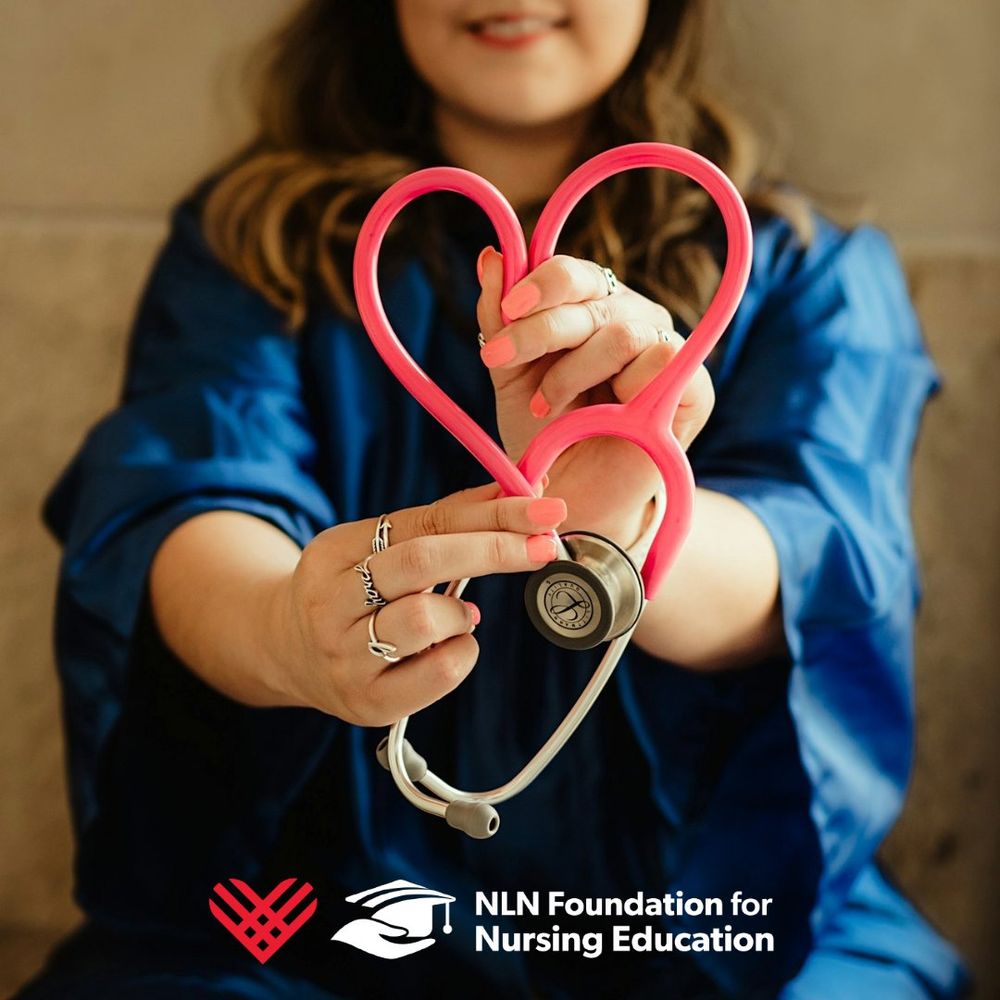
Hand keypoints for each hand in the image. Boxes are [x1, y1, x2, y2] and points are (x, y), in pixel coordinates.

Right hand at [272, 483, 566, 725]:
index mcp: (333, 552)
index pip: (422, 522)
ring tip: (460, 614)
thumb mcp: (378, 547)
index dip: (489, 514)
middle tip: (544, 545)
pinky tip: (451, 646)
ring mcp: (344, 657)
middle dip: (493, 549)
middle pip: (420, 562)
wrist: (286, 653)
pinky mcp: (367, 702)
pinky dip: (462, 652)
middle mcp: (330, 603)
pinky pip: (437, 674)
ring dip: (462, 612)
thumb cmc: (353, 591)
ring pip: (424, 620)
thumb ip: (442, 522)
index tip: (543, 509)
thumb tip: (513, 491)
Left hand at [476, 249, 713, 544]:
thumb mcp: (510, 375)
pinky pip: (663, 361)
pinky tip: (602, 416)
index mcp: (591, 307)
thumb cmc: (545, 434)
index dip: (539, 284)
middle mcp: (631, 317)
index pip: (572, 273)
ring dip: (573, 372)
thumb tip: (491, 257)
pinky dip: (623, 389)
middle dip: (539, 329)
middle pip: (592, 296)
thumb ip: (499, 319)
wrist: (571, 497)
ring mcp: (665, 348)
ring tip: (546, 406)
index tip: (505, 313)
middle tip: (499, 360)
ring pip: (622, 331)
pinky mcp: (694, 388)